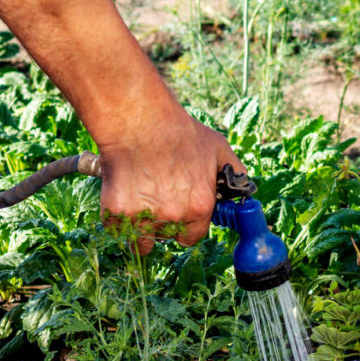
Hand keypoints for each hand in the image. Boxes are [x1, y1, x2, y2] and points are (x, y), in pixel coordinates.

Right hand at [96, 109, 244, 254]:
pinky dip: (116, 216)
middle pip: (166, 237)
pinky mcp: (116, 212)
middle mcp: (174, 217)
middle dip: (162, 224)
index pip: (192, 237)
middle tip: (155, 197)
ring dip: (139, 227)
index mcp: (199, 208)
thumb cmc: (178, 132)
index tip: (178, 215)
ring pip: (140, 240)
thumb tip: (244, 187)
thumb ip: (233, 171)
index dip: (185, 226)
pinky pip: (116, 228)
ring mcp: (143, 217)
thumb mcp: (217, 148)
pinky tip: (121, 193)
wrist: (138, 120)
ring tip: (138, 200)